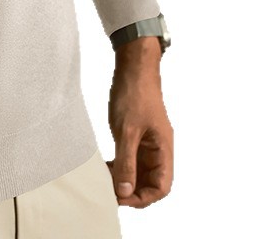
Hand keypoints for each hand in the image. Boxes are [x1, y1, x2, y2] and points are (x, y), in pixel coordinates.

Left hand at [107, 37, 173, 207]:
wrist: (133, 67)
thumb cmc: (135, 94)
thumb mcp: (127, 130)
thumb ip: (127, 161)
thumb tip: (124, 191)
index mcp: (163, 149)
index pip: (162, 186)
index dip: (144, 197)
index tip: (121, 198)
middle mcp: (158, 149)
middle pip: (150, 182)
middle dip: (131, 190)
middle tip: (108, 191)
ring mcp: (147, 142)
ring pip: (139, 170)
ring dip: (123, 178)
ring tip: (103, 179)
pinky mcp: (136, 134)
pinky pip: (130, 158)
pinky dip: (119, 164)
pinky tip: (104, 165)